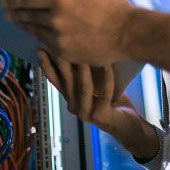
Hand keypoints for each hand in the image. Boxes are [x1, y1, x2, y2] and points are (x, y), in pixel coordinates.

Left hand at [3, 0, 133, 64]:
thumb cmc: (111, 5)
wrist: (129, 33)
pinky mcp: (66, 54)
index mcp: (60, 0)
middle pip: (27, 16)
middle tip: (6, 11)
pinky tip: (37, 34)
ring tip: (19, 22)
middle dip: (14, 12)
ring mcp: (60, 40)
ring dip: (25, 25)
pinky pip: (47, 44)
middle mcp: (55, 21)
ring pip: (35, 31)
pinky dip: (40, 37)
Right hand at [37, 50, 158, 160]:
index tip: (41, 48)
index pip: (54, 80)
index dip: (47, 65)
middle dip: (64, 61)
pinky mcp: (100, 116)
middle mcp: (73, 106)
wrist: (128, 125)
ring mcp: (85, 113)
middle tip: (63, 43)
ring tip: (88, 51)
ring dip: (86, 68)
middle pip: (66, 81)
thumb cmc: (112, 101)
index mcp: (70, 98)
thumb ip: (85, 72)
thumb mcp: (95, 85)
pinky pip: (104, 94)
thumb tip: (79, 46)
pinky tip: (109, 65)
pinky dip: (107, 79)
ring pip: (83, 88)